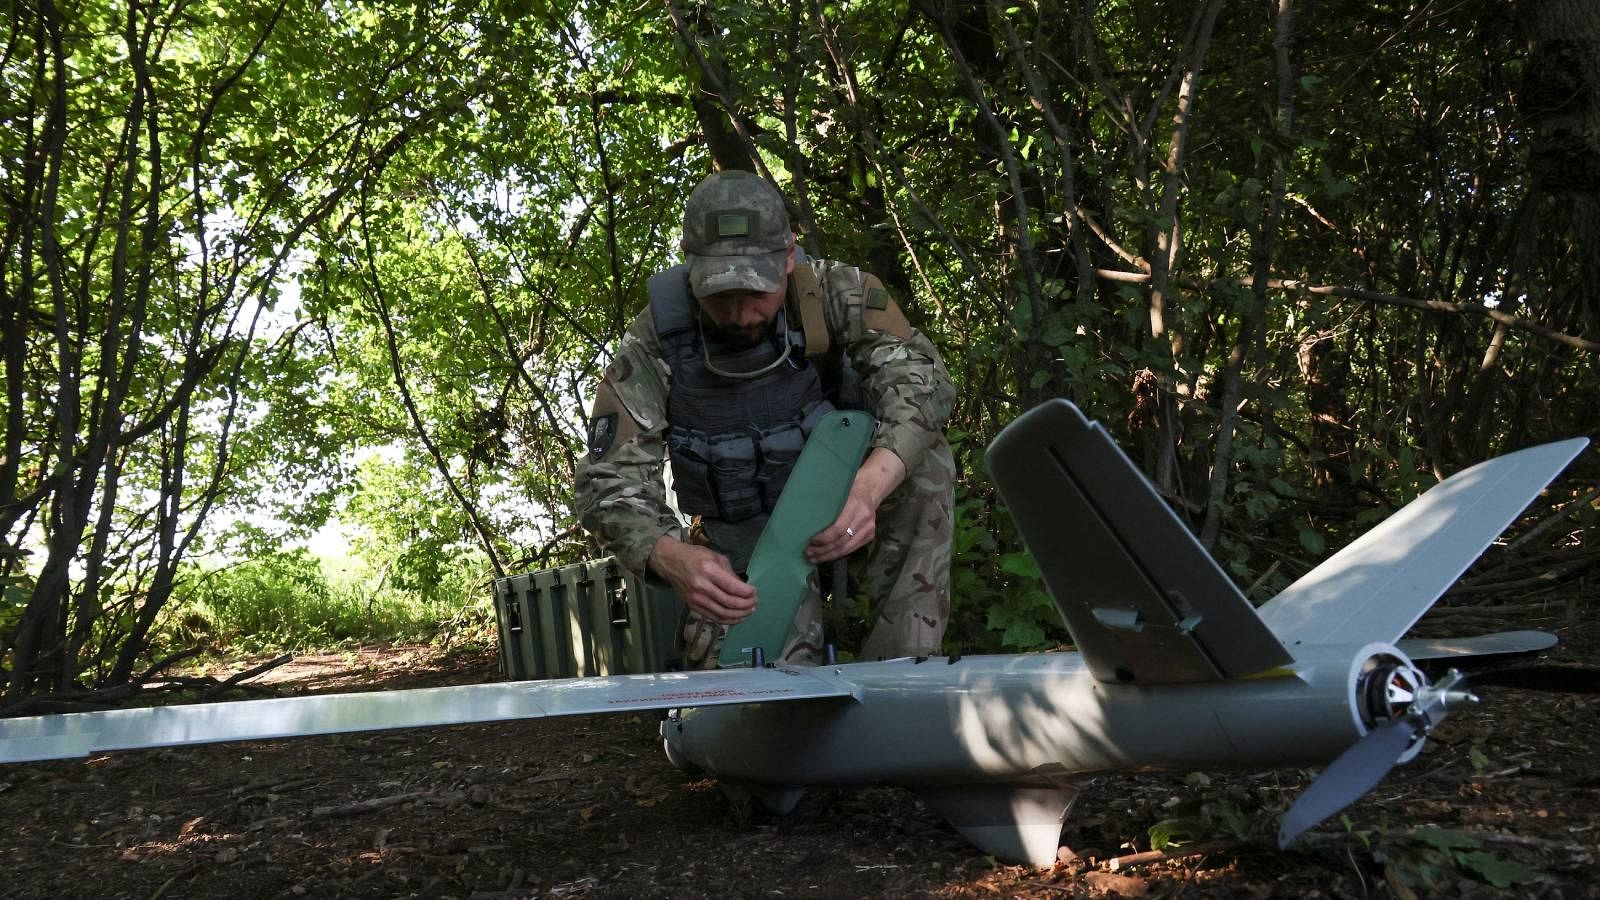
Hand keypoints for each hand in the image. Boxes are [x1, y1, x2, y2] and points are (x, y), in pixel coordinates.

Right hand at [649, 536, 756, 624]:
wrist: (671, 562)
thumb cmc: (695, 556)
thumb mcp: (716, 557)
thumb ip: (730, 574)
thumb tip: (744, 589)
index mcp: (709, 570)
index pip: (733, 587)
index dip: (747, 592)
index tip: (754, 592)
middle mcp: (702, 586)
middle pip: (730, 603)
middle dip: (746, 605)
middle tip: (755, 602)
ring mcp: (696, 599)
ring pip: (723, 613)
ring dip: (740, 615)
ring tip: (749, 611)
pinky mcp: (693, 606)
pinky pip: (714, 617)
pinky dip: (728, 620)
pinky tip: (737, 617)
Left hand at [806, 447, 906, 563]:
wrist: (870, 490)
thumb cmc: (847, 489)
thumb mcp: (837, 493)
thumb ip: (826, 507)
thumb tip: (805, 523)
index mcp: (854, 505)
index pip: (838, 529)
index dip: (823, 538)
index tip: (811, 541)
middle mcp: (864, 518)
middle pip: (841, 541)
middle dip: (823, 550)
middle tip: (808, 553)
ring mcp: (869, 528)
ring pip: (846, 548)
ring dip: (829, 555)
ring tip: (815, 558)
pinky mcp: (870, 536)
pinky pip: (852, 549)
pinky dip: (838, 554)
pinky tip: (827, 556)